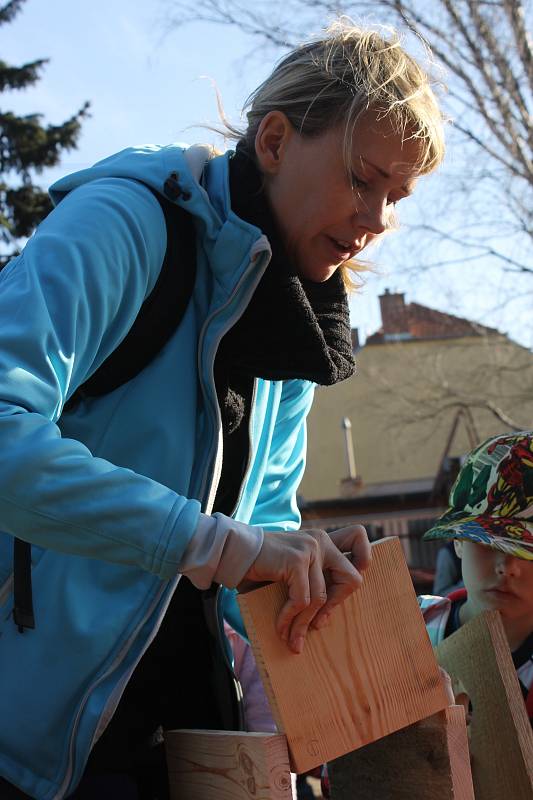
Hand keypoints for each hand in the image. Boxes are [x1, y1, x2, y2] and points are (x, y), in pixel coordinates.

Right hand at [238, 525, 370, 653]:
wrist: (233, 552)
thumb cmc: (261, 566)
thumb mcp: (292, 569)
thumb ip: (311, 580)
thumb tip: (324, 619)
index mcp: (322, 541)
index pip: (359, 538)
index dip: (363, 559)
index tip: (346, 584)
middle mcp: (321, 541)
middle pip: (352, 579)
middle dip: (336, 606)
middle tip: (318, 624)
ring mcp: (310, 549)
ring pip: (321, 598)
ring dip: (304, 624)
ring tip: (292, 639)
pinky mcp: (297, 560)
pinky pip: (302, 600)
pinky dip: (290, 618)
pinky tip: (280, 627)